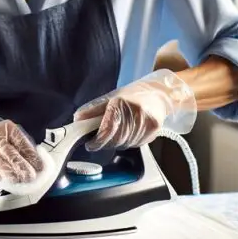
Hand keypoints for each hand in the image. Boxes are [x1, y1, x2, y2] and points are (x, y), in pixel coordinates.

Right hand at [0, 112, 44, 185]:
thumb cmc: (0, 139)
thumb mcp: (12, 136)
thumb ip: (24, 147)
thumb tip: (37, 164)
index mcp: (8, 130)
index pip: (21, 142)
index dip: (31, 155)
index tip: (39, 166)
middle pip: (9, 153)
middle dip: (21, 166)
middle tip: (31, 176)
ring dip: (10, 174)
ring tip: (19, 181)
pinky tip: (3, 183)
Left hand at [74, 69, 196, 150]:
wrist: (160, 94)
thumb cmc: (134, 94)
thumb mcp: (112, 97)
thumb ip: (94, 110)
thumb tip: (77, 119)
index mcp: (122, 103)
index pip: (107, 129)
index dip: (97, 140)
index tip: (90, 144)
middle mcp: (135, 113)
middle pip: (115, 139)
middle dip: (105, 143)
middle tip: (99, 140)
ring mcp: (146, 123)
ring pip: (125, 144)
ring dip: (116, 143)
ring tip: (115, 135)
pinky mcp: (154, 131)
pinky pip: (135, 144)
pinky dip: (127, 142)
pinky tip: (127, 134)